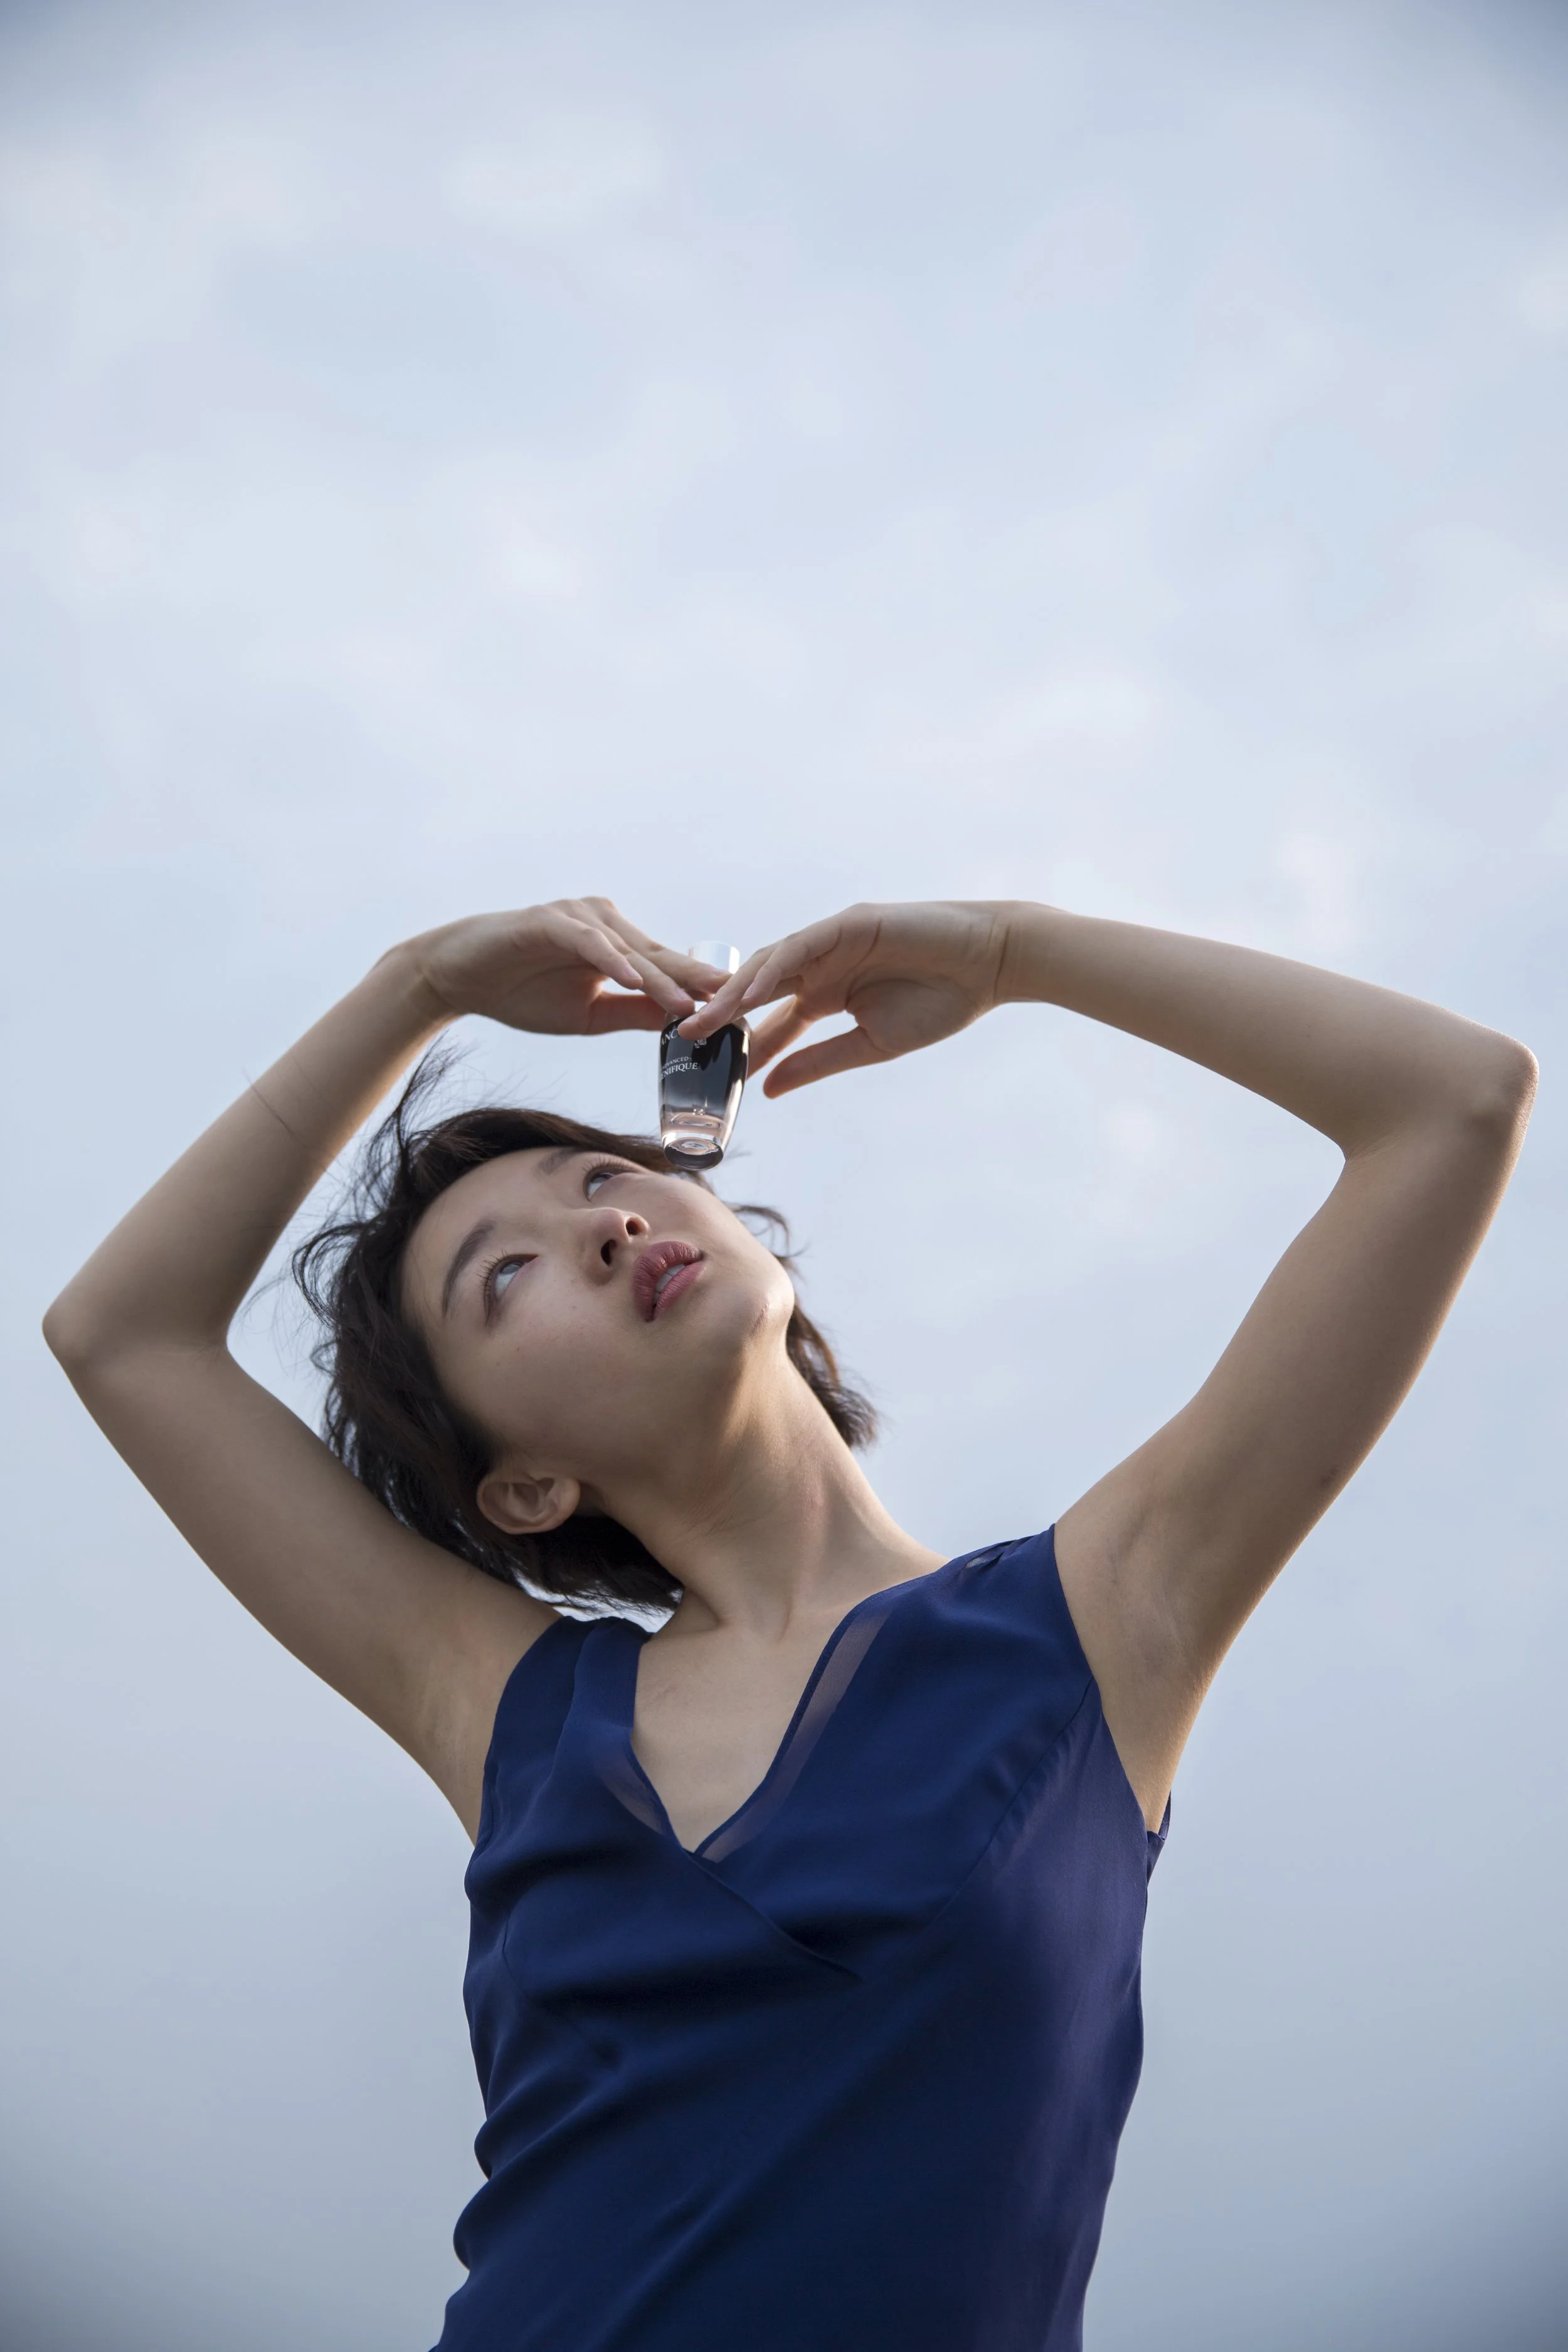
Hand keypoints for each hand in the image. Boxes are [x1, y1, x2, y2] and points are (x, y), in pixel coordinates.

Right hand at [405, 898, 727, 1036]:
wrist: (463, 978)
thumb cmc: (523, 993)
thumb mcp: (590, 1015)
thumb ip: (633, 1013)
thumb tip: (680, 1023)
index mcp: (619, 945)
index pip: (669, 969)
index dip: (702, 991)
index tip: (738, 1013)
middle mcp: (606, 923)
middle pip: (660, 956)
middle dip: (697, 983)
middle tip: (735, 1003)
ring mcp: (579, 917)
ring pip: (631, 951)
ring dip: (660, 979)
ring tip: (691, 1004)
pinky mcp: (550, 920)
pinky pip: (589, 941)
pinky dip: (614, 961)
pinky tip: (635, 981)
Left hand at [682, 901, 1013, 1094]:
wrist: (988, 966)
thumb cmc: (939, 1003)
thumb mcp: (870, 1045)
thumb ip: (818, 1062)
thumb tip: (770, 1090)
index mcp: (825, 994)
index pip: (771, 1022)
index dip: (741, 1046)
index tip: (709, 1074)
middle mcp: (820, 965)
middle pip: (758, 991)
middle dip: (722, 1015)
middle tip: (685, 1042)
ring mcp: (832, 941)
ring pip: (771, 965)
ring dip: (737, 991)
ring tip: (706, 1019)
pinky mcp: (850, 923)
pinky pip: (803, 946)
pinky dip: (777, 968)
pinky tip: (752, 993)